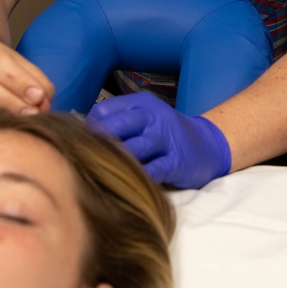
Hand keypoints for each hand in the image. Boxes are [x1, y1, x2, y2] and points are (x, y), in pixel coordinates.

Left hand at [87, 92, 231, 188]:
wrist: (207, 146)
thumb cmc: (165, 134)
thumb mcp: (144, 117)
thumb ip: (117, 121)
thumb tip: (79, 133)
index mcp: (141, 103)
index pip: (103, 111)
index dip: (88, 130)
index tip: (85, 145)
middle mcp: (153, 117)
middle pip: (116, 127)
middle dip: (98, 145)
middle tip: (88, 161)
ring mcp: (166, 139)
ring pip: (132, 149)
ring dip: (116, 162)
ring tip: (105, 174)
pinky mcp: (176, 162)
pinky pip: (152, 171)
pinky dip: (137, 178)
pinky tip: (128, 184)